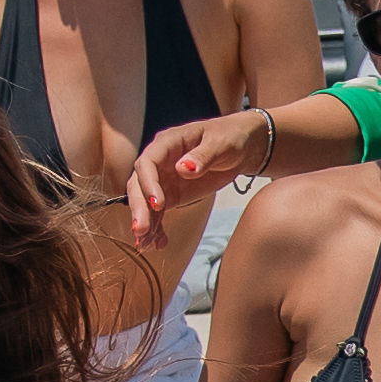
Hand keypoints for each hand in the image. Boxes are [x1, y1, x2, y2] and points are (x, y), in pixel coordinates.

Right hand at [126, 111, 247, 246]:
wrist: (241, 148)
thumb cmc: (229, 137)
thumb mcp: (221, 144)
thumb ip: (203, 156)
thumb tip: (183, 169)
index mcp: (168, 143)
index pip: (148, 163)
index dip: (148, 183)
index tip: (157, 203)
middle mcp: (160, 161)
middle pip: (139, 184)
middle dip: (139, 207)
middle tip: (140, 229)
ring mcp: (163, 180)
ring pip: (145, 202)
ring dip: (145, 222)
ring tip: (146, 244)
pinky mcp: (170, 195)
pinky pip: (158, 213)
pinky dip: (157, 229)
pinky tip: (159, 243)